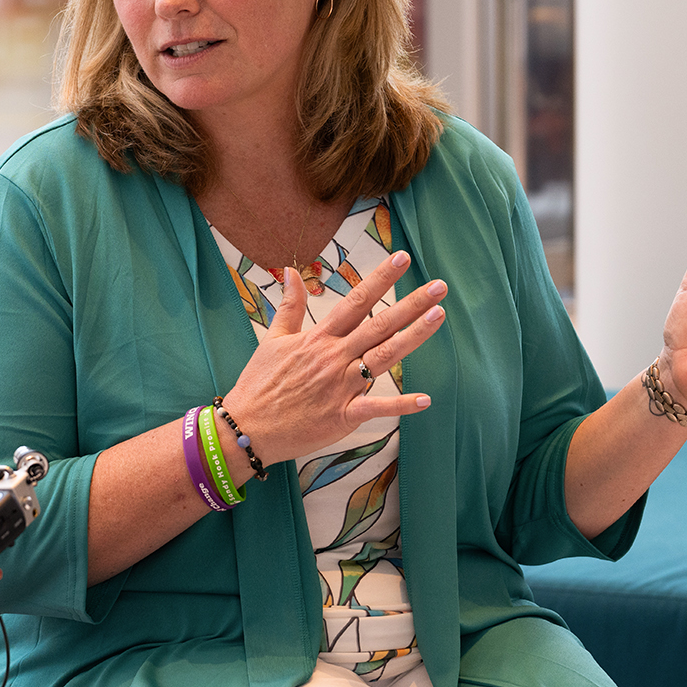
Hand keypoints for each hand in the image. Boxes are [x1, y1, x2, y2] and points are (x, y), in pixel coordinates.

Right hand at [222, 252, 446, 467]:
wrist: (247, 427)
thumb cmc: (258, 383)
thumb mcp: (272, 339)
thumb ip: (289, 306)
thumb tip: (293, 272)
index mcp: (319, 338)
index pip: (356, 301)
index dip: (381, 279)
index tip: (403, 259)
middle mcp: (334, 357)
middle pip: (380, 325)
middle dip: (412, 304)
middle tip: (439, 287)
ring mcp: (341, 386)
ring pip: (384, 357)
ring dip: (414, 337)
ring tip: (438, 317)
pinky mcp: (342, 415)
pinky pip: (376, 407)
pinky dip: (401, 405)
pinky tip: (425, 399)